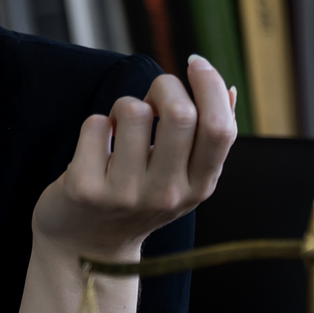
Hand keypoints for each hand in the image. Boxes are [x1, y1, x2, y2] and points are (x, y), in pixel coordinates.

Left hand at [31, 56, 236, 264]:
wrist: (83, 248)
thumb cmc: (135, 200)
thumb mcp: (179, 179)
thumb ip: (204, 140)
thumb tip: (230, 91)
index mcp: (199, 187)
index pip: (219, 129)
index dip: (211, 86)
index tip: (195, 64)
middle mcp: (166, 194)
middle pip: (180, 113)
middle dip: (164, 86)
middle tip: (151, 96)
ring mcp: (125, 193)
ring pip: (132, 111)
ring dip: (124, 106)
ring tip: (120, 128)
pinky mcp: (85, 189)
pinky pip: (96, 125)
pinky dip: (96, 124)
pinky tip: (95, 148)